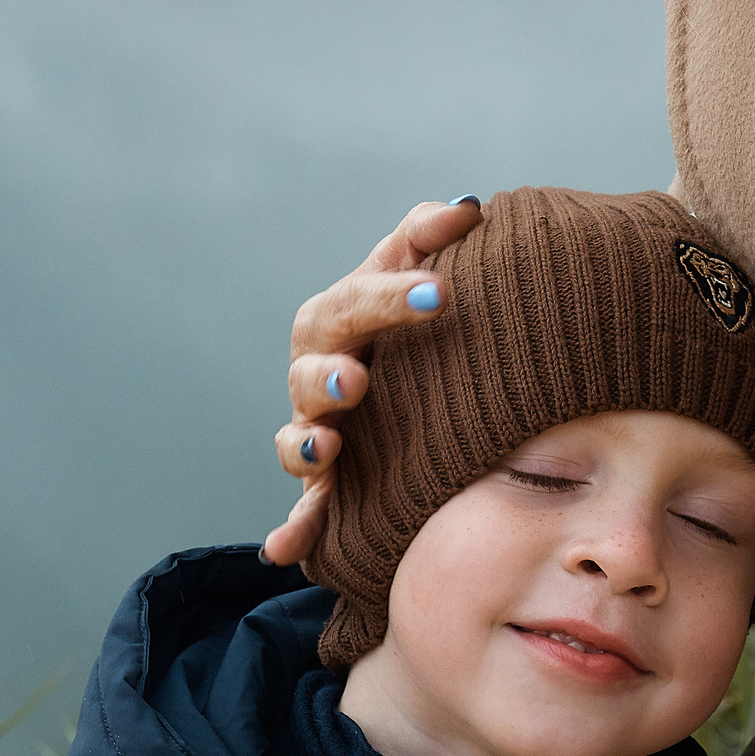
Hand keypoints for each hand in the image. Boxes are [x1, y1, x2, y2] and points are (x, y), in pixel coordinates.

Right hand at [265, 197, 486, 565]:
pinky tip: (285, 549)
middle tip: (359, 381)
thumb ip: (432, 234)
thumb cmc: (409, 322)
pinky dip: (293, 531)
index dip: (392, 296)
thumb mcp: (417, 274)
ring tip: (326, 449)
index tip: (442, 295)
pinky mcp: (323, 488)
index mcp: (340, 318)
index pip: (358, 299)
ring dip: (305, 444)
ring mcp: (316, 431)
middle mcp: (319, 374)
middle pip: (312, 367)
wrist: (403, 393)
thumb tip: (469, 205)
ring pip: (297, 437)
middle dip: (331, 374)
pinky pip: (302, 513)